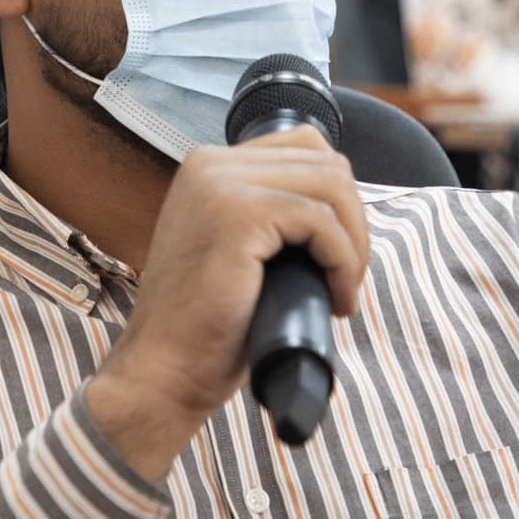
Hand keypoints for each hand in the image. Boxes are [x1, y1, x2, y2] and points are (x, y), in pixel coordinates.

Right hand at [86, 126, 369, 480]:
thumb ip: (273, 216)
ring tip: (342, 291)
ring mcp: (220, 184)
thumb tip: (344, 207)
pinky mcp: (237, 214)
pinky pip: (322, 222)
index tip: (336, 255)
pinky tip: (337, 300)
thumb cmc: (208, 326)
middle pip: (326, 162)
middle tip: (345, 279)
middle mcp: (210, 164)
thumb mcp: (241, 251)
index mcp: (208, 166)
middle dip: (353, 222)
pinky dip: (344, 262)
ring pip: (332, 187)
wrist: (163, 372)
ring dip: (354, 243)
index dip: (338, 200)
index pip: (305, 146)